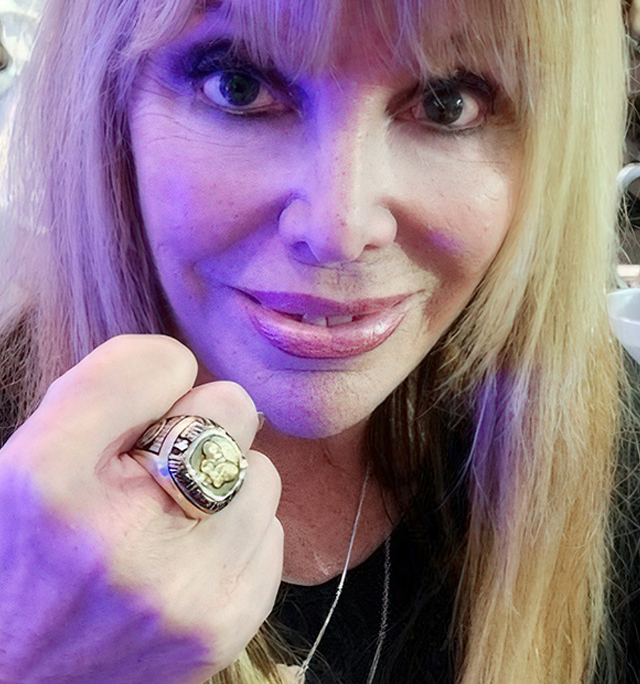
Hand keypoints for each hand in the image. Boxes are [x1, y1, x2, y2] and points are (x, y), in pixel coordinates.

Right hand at [0, 334, 282, 680]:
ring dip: (223, 484)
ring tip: (168, 519)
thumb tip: (193, 371)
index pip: (162, 360)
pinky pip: (272, 534)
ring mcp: (179, 591)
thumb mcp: (31, 452)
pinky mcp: (222, 629)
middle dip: (196, 426)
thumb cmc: (28, 546)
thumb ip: (110, 390)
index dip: (151, 378)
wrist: (17, 676)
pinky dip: (236, 539)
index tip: (131, 416)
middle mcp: (117, 536)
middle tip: (150, 470)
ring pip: (262, 471)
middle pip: (231, 406)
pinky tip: (187, 561)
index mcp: (50, 476)